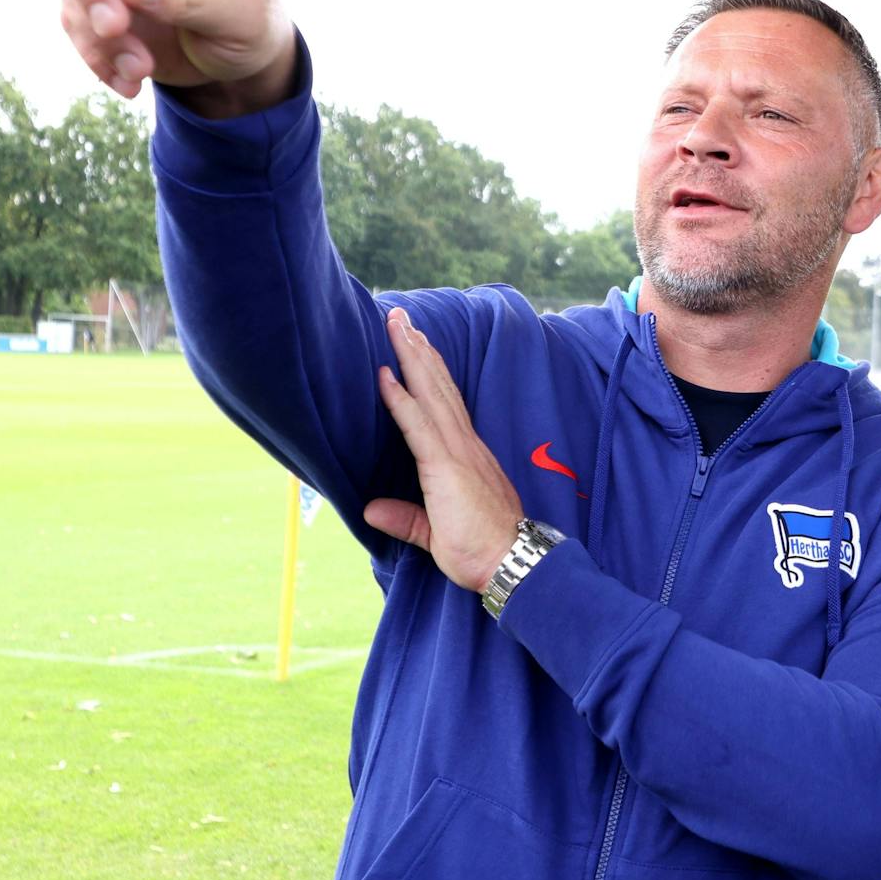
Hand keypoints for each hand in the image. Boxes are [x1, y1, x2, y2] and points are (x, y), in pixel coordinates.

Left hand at [364, 308, 524, 592]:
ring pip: (430, 394)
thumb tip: (371, 510)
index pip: (443, 404)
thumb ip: (404, 518)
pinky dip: (401, 399)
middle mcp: (463, 445)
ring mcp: (456, 452)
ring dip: (411, 357)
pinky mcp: (446, 466)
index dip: (427, 373)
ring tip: (397, 326)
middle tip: (400, 317)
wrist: (510, 562)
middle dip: (417, 349)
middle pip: (437, 387)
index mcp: (464, 456)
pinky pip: (418, 425)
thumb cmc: (481, 550)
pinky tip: (386, 375)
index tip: (414, 344)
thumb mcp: (435, 532)